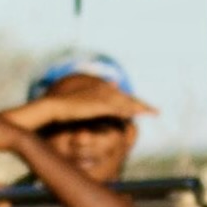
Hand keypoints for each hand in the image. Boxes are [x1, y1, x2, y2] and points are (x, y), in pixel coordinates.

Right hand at [3, 78, 155, 135]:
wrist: (51, 108)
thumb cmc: (62, 110)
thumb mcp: (78, 105)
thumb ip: (90, 103)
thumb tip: (93, 105)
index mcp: (99, 90)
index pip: (120, 97)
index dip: (133, 104)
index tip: (143, 109)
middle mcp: (102, 90)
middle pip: (126, 99)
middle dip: (141, 105)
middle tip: (155, 112)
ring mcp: (100, 97)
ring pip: (124, 103)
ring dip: (139, 108)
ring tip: (151, 113)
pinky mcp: (97, 105)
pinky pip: (116, 108)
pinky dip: (126, 111)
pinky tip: (134, 116)